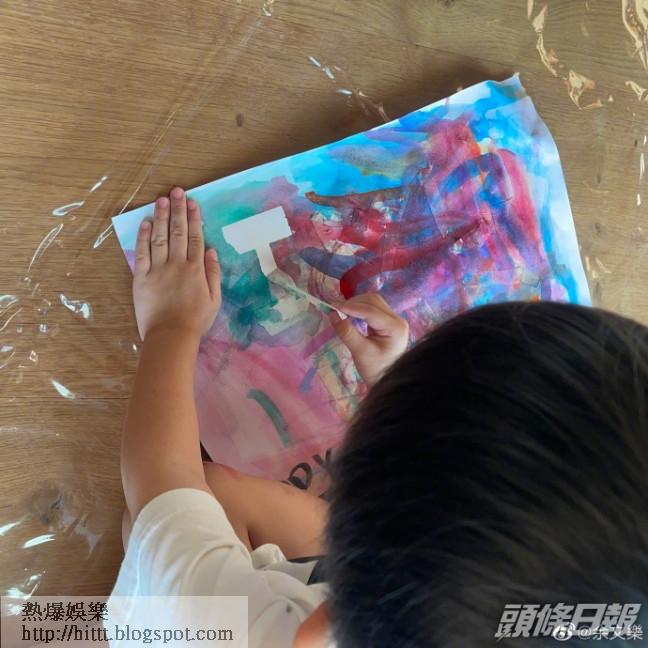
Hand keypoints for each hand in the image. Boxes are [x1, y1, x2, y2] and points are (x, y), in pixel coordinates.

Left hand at [133, 186, 220, 340]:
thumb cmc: (195, 320)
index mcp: (196, 269)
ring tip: (161, 200)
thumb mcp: (214, 299)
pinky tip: (145, 223)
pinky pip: (141, 253)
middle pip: (178, 232)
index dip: (194, 219)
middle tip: (177, 191)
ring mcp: (157, 270)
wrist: (171, 336)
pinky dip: (142, 237)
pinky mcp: (141, 278)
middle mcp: (177, 264)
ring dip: (160, 217)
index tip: (193, 203)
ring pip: (159, 238)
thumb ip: (213, 274)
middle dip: (178, 210)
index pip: (196, 238)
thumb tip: (212, 251)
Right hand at [330, 293, 408, 386]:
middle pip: (373, 301)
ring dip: (355, 305)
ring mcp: (393, 319)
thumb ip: (347, 333)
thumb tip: (332, 314)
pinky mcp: (386, 322)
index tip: (334, 307)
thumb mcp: (360, 352)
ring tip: (341, 313)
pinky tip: (349, 315)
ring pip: (372, 302)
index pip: (372, 311)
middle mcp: (397, 319)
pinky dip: (359, 309)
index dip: (352, 307)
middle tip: (336, 310)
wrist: (386, 381)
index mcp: (395, 327)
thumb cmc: (375, 370)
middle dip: (353, 304)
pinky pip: (372, 309)